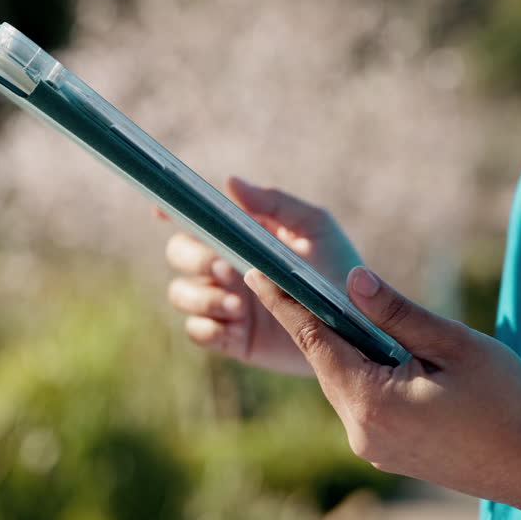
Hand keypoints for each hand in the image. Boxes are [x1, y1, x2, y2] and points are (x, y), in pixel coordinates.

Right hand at [164, 176, 360, 376]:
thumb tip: (230, 181)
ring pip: (180, 293)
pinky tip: (233, 325)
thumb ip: (274, 203)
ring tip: (237, 305)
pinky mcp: (233, 338)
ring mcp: (226, 303)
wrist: (358, 329)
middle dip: (194, 258)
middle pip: (179, 254)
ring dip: (200, 296)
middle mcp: (226, 267)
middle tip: (225, 269)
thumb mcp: (314, 228)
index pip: (197, 219)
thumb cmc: (340, 268)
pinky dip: (207, 326)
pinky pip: (197, 331)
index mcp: (240, 236)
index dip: (173, 212)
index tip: (162, 211)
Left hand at [245, 265, 520, 500]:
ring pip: (343, 381)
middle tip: (286, 276)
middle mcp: (360, 430)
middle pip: (325, 361)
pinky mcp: (386, 451)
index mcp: (371, 401)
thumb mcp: (454, 344)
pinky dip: (360, 371)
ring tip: (332, 306)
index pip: (314, 340)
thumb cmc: (506, 402)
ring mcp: (371, 446)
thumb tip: (351, 277)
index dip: (284, 302)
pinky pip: (361, 401)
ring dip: (341, 347)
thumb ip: (397, 311)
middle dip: (309, 320)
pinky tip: (372, 350)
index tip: (255, 272)